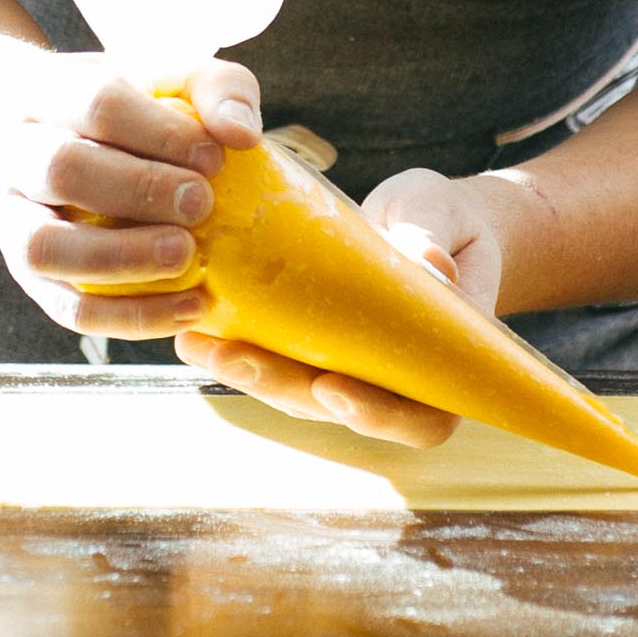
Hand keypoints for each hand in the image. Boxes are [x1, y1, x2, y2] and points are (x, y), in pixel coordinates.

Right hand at [0, 57, 262, 341]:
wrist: (56, 146)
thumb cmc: (133, 115)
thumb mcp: (175, 82)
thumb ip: (218, 90)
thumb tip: (241, 135)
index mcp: (49, 95)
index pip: (96, 104)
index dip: (158, 133)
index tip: (214, 156)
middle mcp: (17, 155)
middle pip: (60, 168)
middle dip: (137, 189)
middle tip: (200, 203)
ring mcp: (13, 220)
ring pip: (43, 246)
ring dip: (119, 257)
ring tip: (185, 256)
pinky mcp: (33, 277)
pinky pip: (68, 308)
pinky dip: (128, 317)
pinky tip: (189, 308)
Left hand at [174, 169, 512, 448]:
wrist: (424, 217)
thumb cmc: (442, 221)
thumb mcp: (440, 218)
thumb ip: (432, 238)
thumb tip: (432, 265)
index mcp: (441, 367)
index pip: (421, 419)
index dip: (377, 416)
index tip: (333, 389)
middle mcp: (389, 380)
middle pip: (335, 408)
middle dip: (279, 386)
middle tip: (230, 356)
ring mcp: (346, 367)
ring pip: (295, 390)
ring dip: (245, 371)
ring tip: (196, 342)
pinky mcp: (310, 346)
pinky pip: (275, 356)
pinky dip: (236, 344)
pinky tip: (195, 325)